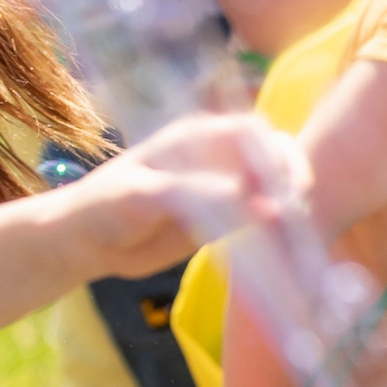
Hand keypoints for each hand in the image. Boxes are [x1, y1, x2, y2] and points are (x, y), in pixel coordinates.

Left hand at [74, 113, 310, 277]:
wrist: (89, 240)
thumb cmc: (105, 205)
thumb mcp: (141, 196)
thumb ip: (189, 192)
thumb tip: (243, 195)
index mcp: (194, 137)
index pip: (250, 132)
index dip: (274, 152)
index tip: (285, 186)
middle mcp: (214, 158)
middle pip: (270, 157)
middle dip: (291, 179)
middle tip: (297, 215)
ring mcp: (222, 189)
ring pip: (271, 191)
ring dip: (290, 209)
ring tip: (297, 239)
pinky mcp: (223, 222)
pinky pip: (259, 223)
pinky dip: (276, 234)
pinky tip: (286, 254)